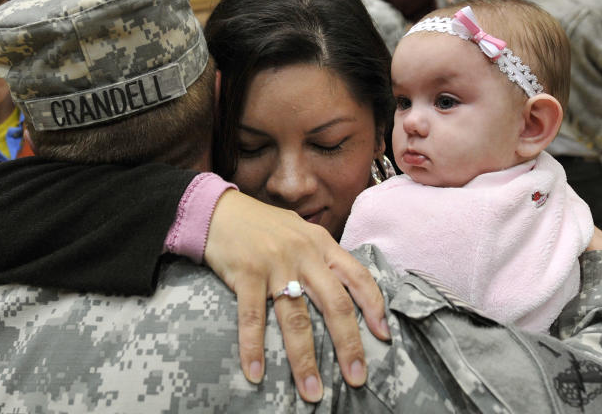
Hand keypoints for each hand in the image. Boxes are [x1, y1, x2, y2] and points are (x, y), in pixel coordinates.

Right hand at [204, 190, 389, 401]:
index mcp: (321, 243)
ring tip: (312, 391)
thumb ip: (319, 256)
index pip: (357, 276)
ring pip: (296, 318)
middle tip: (357, 378)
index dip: (374, 306)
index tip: (384, 336)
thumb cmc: (261, 225)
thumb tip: (342, 288)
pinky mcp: (246, 273)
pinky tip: (256, 372)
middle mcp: (303, 253)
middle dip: (348, 345)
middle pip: (335, 304)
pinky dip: (253, 348)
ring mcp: (275, 264)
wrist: (218, 210)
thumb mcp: (299, 232)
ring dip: (304, 359)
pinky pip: (252, 317)